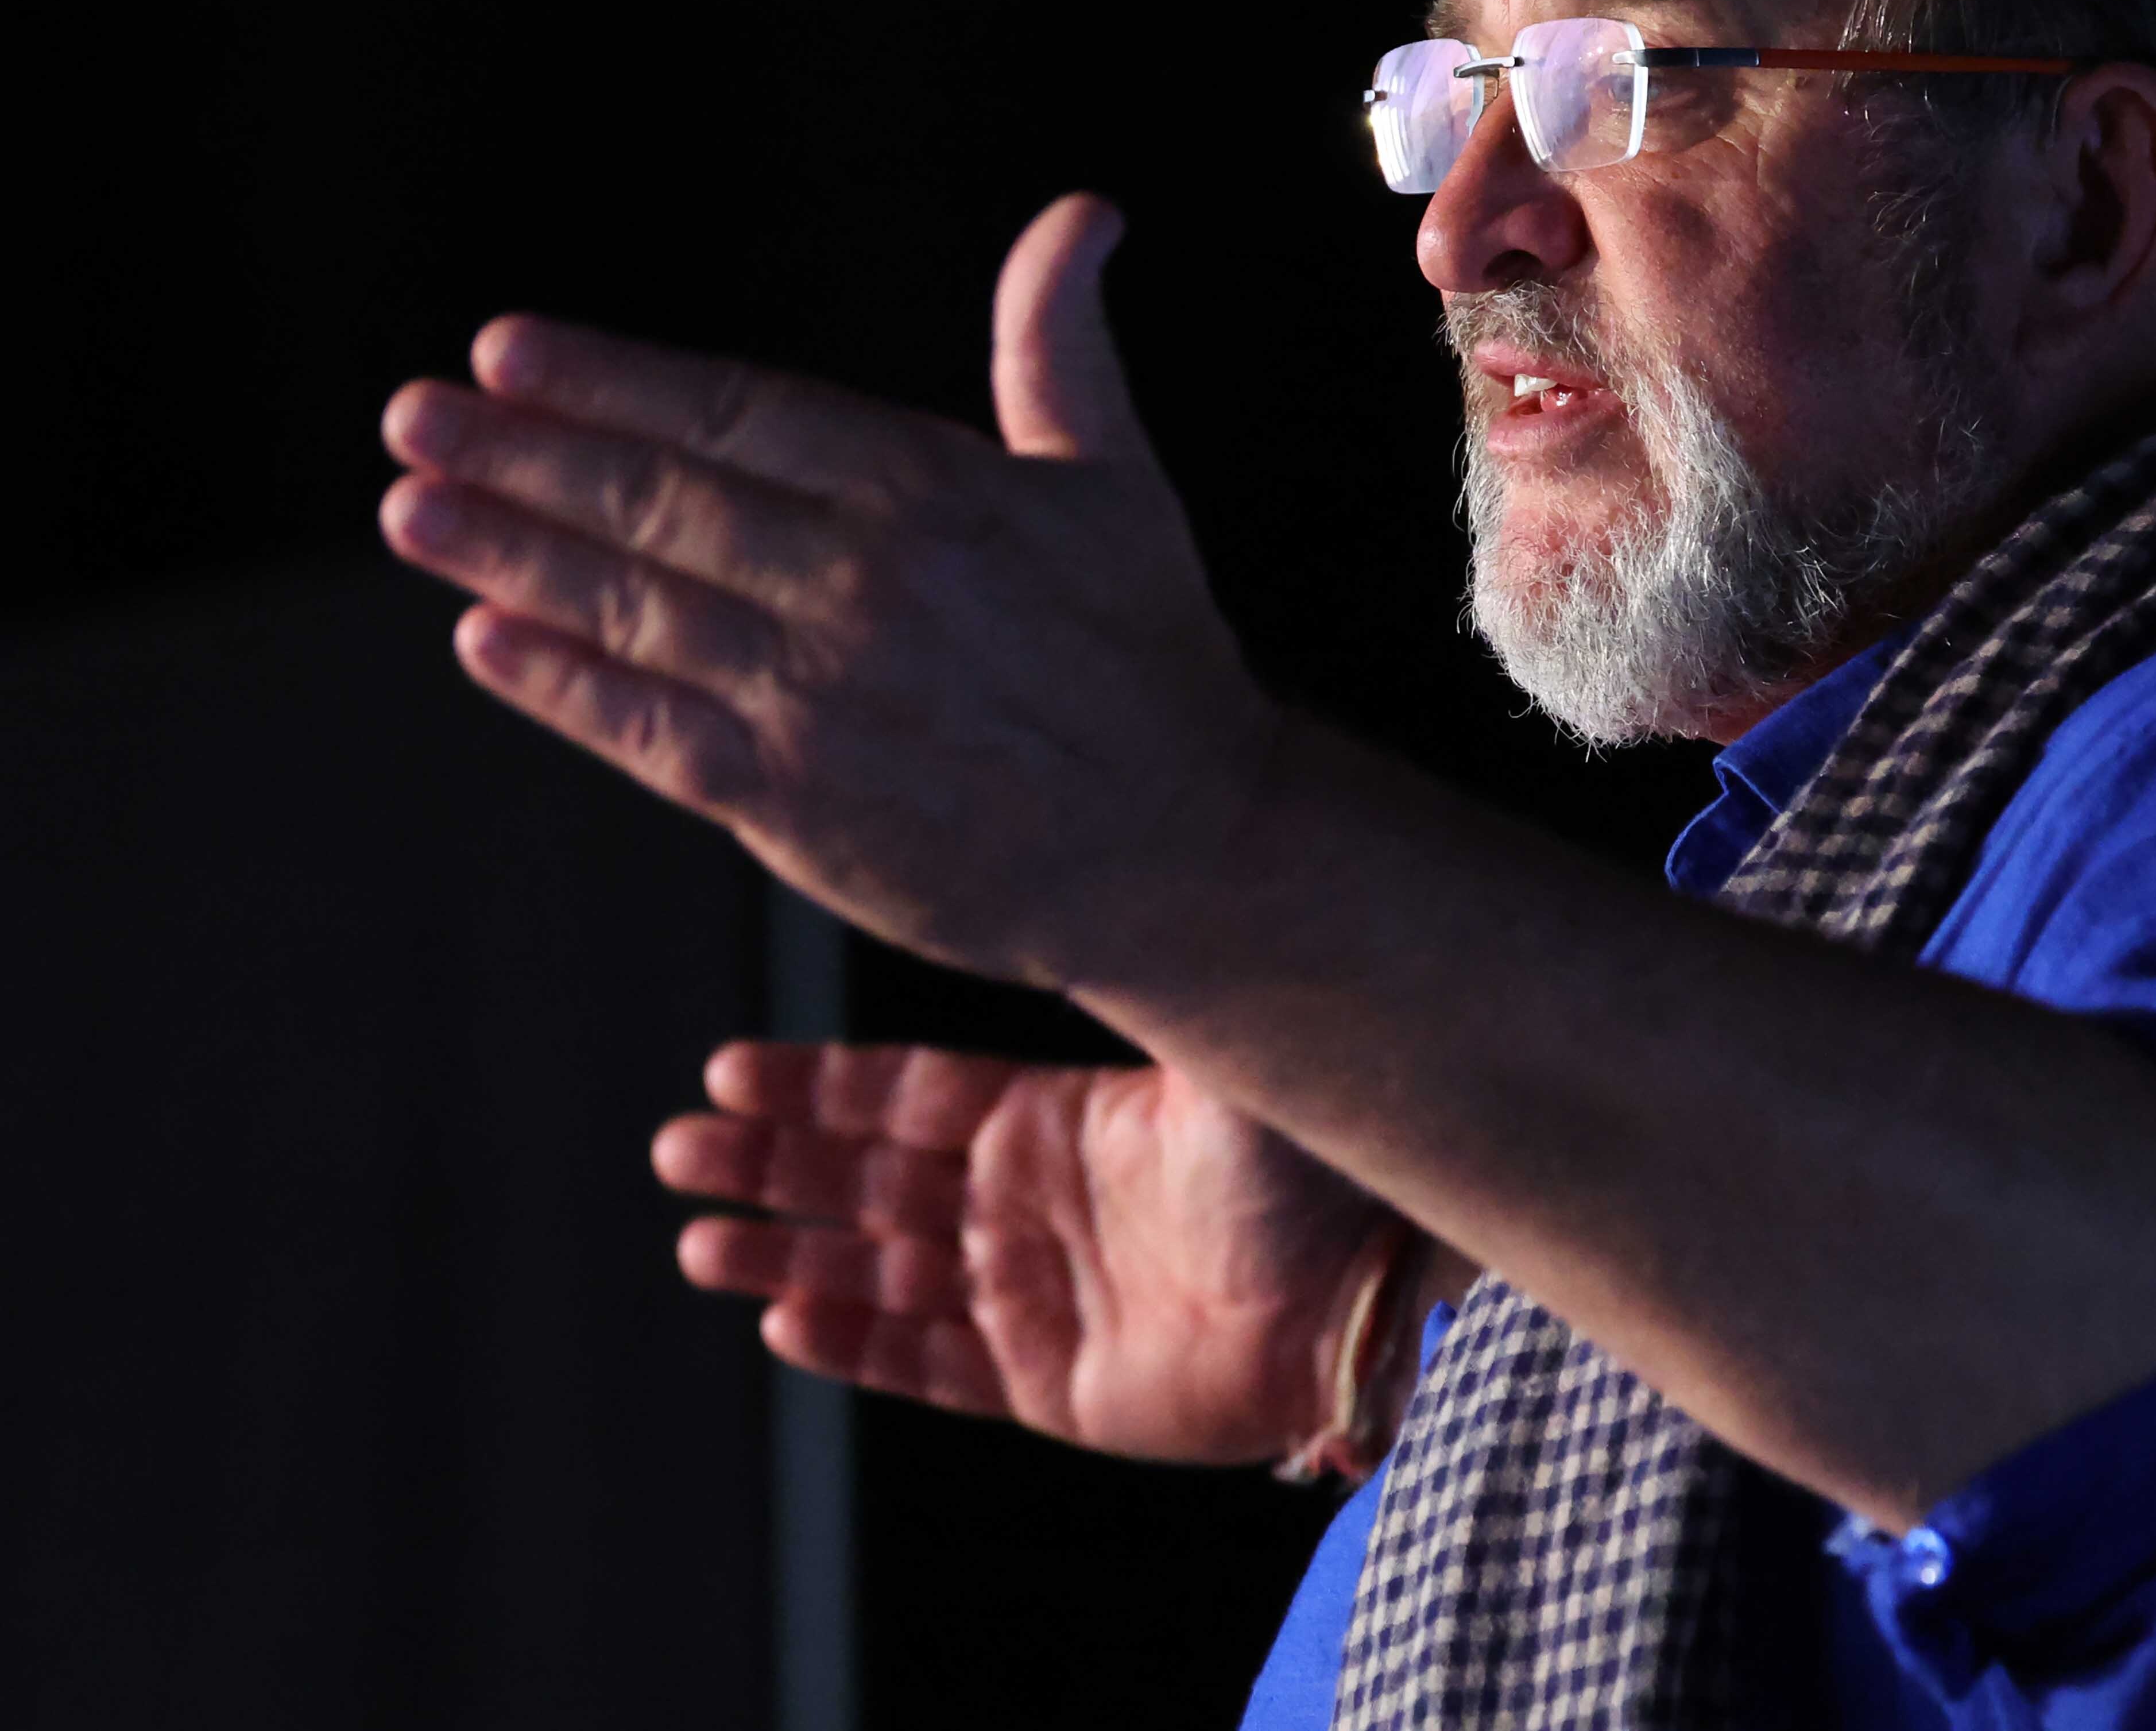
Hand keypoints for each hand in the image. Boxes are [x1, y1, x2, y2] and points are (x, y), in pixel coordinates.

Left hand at [377, 194, 1270, 982]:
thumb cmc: (1147, 654)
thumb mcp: (1118, 478)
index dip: (609, 379)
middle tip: (412, 414)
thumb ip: (1061, 344)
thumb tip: (1081, 216)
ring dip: (509, 555)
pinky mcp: (799, 805)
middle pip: (658, 501)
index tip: (506, 352)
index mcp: (932, 490)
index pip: (734, 413)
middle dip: (518, 453)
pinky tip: (485, 639)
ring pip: (635, 609)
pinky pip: (651, 731)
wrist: (1186, 845)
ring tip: (415, 508)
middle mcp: (862, 584)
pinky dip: (562, 686)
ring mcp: (821, 697)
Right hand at [654, 1039, 1394, 1461]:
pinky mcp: (1058, 1386)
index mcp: (1064, 1121)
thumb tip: (1072, 876)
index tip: (731, 1071)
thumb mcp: (1210, 1051)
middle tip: (678, 1151)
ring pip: (884, 1273)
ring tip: (701, 1237)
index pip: (912, 1098)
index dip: (821, 1089)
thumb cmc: (1308, 1162)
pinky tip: (788, 1317)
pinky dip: (860, 1345)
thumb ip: (1132, 983)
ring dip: (790, 1254)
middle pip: (873, 1182)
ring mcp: (1041, 1297)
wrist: (1370, 1284)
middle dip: (775, 1165)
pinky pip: (935, 1365)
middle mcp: (1037, 1205)